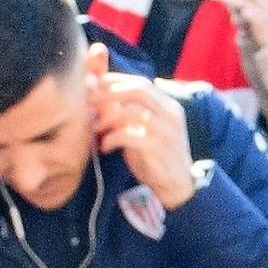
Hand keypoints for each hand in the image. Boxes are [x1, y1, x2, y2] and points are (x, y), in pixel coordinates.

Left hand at [93, 57, 198, 206]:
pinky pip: (129, 136)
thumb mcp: (144, 131)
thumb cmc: (155, 157)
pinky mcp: (158, 149)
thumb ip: (129, 114)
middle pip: (139, 90)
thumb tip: (101, 97)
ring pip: (132, 111)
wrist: (176, 186)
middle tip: (90, 102)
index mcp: (169, 106)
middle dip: (110, 93)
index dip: (117, 81)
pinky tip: (105, 147)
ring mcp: (166, 131)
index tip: (96, 86)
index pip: (142, 83)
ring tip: (96, 128)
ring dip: (108, 117)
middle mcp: (171, 115)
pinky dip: (112, 138)